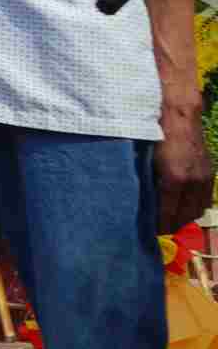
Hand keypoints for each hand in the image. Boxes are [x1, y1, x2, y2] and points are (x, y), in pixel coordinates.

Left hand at [154, 106, 213, 232]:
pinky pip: (205, 199)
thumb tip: (139, 200)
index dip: (159, 226)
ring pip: (197, 210)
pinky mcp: (210, 173)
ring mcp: (203, 178)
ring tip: (171, 220)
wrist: (178, 116)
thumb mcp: (145, 160)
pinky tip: (184, 207)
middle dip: (172, 225)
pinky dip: (195, 207)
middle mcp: (192, 181)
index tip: (150, 232)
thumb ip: (145, 181)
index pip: (167, 213)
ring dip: (185, 218)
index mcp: (174, 179)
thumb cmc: (154, 136)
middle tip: (159, 228)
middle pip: (184, 215)